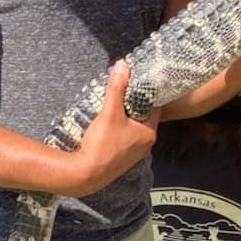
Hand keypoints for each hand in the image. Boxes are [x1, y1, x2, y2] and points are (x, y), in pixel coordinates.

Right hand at [61, 61, 158, 195]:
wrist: (85, 174)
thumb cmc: (101, 145)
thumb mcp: (109, 112)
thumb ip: (116, 88)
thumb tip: (123, 65)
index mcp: (149, 132)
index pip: (155, 105)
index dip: (147, 91)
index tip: (138, 78)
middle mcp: (146, 144)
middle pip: (144, 115)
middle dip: (134, 101)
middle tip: (124, 86)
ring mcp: (134, 152)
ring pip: (133, 126)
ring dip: (125, 114)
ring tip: (114, 100)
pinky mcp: (122, 157)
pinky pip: (125, 135)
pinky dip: (120, 126)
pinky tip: (108, 120)